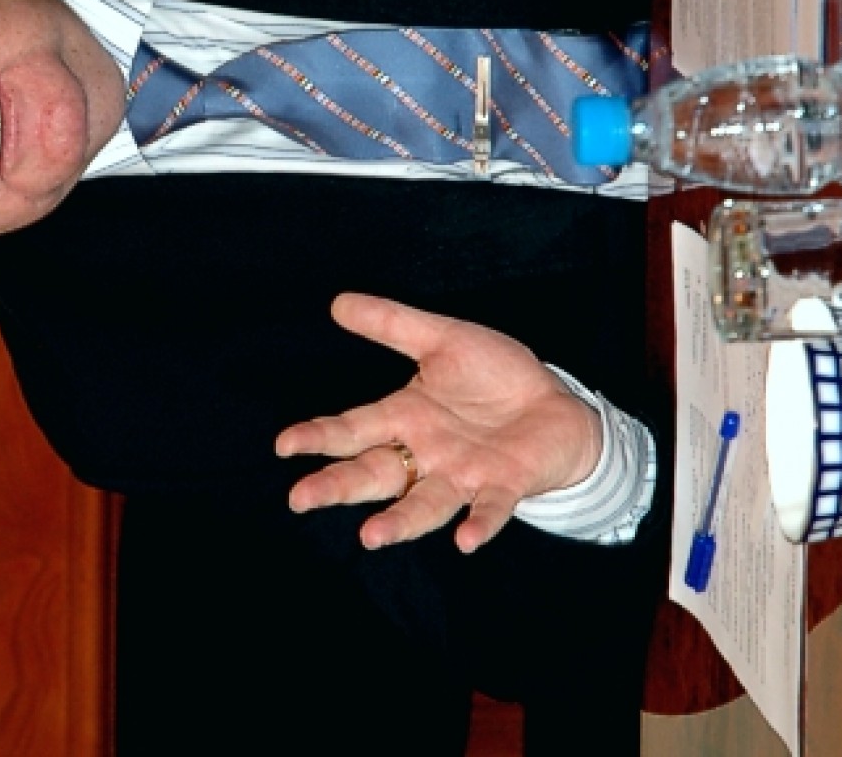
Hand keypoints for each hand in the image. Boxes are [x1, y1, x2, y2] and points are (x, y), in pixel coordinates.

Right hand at [274, 294, 601, 553]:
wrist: (558, 406)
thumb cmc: (496, 378)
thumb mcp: (443, 339)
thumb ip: (392, 324)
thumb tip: (337, 302)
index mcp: (406, 417)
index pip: (353, 429)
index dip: (319, 436)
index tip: (284, 445)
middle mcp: (426, 454)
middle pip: (374, 474)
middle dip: (337, 486)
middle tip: (300, 498)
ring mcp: (464, 474)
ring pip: (423, 504)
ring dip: (398, 522)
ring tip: (370, 537)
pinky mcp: (504, 485)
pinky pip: (488, 508)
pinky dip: (477, 524)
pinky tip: (465, 539)